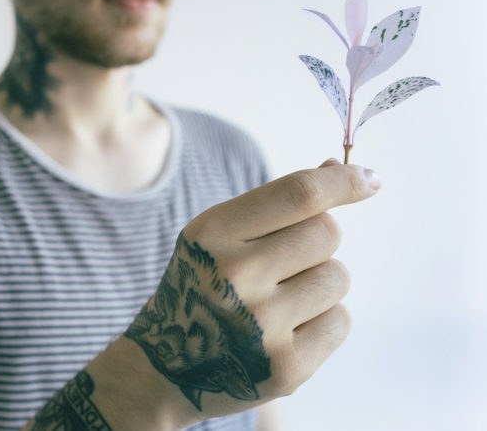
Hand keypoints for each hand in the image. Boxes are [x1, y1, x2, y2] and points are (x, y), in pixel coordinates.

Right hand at [123, 159, 379, 421]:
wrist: (164, 367)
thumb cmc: (202, 287)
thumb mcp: (218, 238)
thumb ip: (275, 204)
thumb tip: (338, 167)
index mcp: (211, 234)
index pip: (299, 194)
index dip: (344, 181)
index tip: (370, 178)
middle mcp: (234, 276)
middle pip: (327, 233)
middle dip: (317, 243)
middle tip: (282, 265)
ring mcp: (260, 325)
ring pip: (338, 277)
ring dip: (319, 284)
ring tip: (277, 302)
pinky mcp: (285, 367)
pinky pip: (340, 321)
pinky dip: (321, 323)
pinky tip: (284, 332)